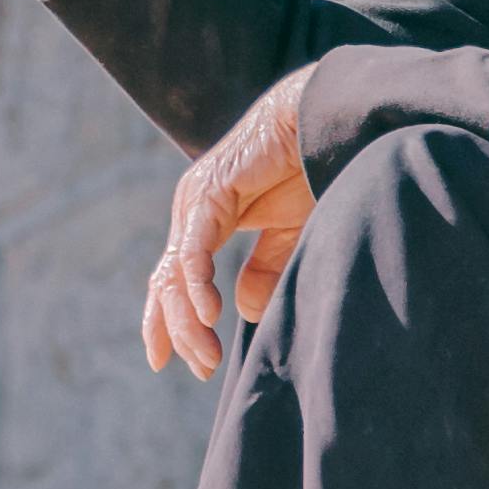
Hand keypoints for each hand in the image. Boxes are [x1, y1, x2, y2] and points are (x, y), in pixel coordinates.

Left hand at [141, 68, 317, 376]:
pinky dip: (199, 284)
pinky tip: (209, 315)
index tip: (169, 362)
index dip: (166, 321)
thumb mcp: (285, 233)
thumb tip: (245, 312)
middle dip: (177, 331)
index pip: (173, 278)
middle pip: (168, 282)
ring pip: (178, 273)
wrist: (321, 122)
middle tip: (201, 367)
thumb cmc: (306, 170)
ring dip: (188, 320)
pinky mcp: (211, 193)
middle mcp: (192, 212)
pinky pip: (196, 248)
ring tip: (206, 356)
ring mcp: (196, 201)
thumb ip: (263, 269)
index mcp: (203, 220)